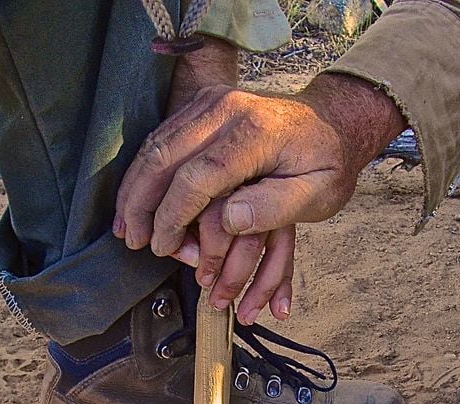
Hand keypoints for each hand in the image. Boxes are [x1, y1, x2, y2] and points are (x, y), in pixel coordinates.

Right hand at [125, 35, 299, 322]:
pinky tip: (134, 199)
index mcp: (255, 132)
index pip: (198, 176)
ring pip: (156, 144)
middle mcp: (227, 109)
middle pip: (165, 155)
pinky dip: (143, 171)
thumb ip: (276, 208)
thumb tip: (231, 219)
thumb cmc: (327, 164)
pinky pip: (162, 136)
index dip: (173, 215)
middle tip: (132, 240)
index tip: (163, 246)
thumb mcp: (318, 194)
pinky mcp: (203, 105)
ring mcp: (212, 102)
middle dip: (141, 203)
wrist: (334, 122)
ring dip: (135, 187)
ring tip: (125, 226)